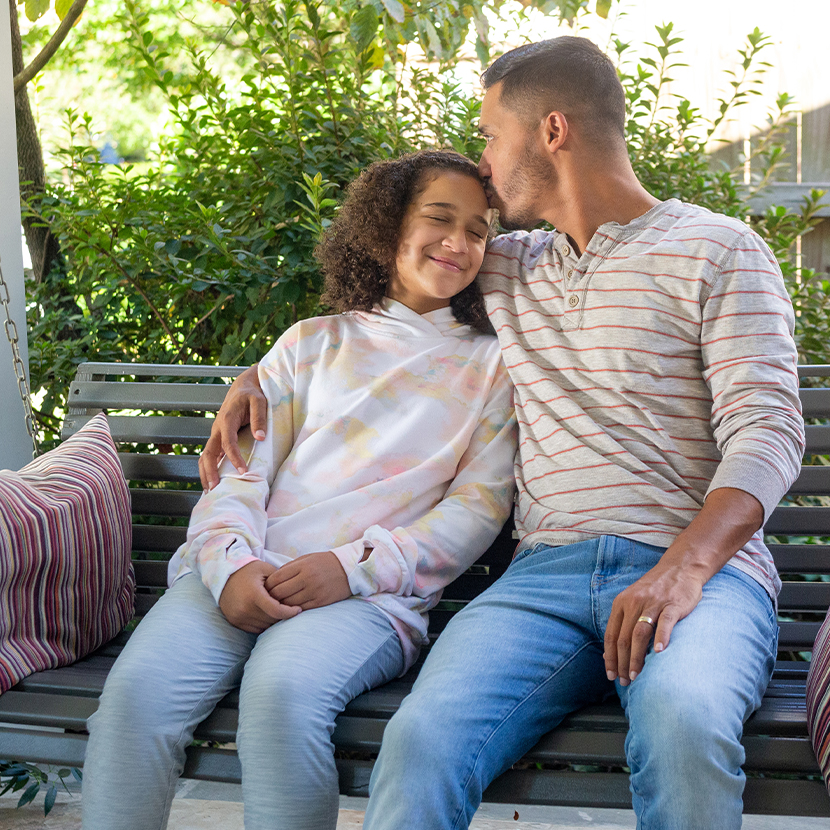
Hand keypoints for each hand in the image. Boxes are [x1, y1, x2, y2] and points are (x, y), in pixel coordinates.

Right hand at [199, 363, 266, 489]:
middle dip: (210, 471)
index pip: (228, 442)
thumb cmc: (253, 394)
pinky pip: (210, 455)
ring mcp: (216, 434)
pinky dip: (209, 468)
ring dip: (206, 473)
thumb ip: (259, 417)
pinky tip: (213, 481)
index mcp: (226, 420)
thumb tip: (260, 437)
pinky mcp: (218, 438)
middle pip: (208, 453)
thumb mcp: (259, 401)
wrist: (243, 387)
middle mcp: (217, 428)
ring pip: (205, 456)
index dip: (234, 457)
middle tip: (215, 489)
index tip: (242, 471)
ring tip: (210, 491)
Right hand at [219, 560, 300, 632]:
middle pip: (271, 619)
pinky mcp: (235, 621)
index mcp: (253, 594)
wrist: (224, 575)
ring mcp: (238, 616)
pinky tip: (266, 613)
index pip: (276, 610)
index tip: (298, 609)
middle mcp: (244, 608)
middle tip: (290, 607)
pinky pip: (255, 629)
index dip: (289, 612)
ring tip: (277, 609)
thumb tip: (296, 592)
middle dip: (282, 615)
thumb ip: (281, 580)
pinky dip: (263, 623)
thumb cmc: (249, 570)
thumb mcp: (266, 569)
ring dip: (273, 620)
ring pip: (264, 626)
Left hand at [265, 552, 350, 609]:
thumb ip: (290, 567)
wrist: (349, 569)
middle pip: (279, 593)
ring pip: (288, 603)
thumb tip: (272, 579)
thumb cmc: (325, 562)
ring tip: (277, 605)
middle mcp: (307, 578)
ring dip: (281, 606)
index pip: (276, 578)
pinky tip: (290, 609)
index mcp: (302, 566)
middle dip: (271, 597)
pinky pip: (301, 609)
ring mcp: (314, 591)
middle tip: (268, 599)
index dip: (267, 585)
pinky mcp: (321, 601)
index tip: (265, 588)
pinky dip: (292, 610)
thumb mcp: (307, 558)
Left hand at [603, 556, 704, 686]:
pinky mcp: (672, 604)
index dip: (609, 657)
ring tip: (636, 675)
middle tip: (625, 681)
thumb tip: (613, 650)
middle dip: (622, 662)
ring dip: (637, 657)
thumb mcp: (633, 601)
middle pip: (623, 638)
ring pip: (640, 633)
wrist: (679, 568)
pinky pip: (665, 622)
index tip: (610, 674)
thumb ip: (624, 621)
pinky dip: (661, 637)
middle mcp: (634, 603)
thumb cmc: (655, 590)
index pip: (610, 635)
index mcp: (621, 603)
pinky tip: (659, 652)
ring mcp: (653, 603)